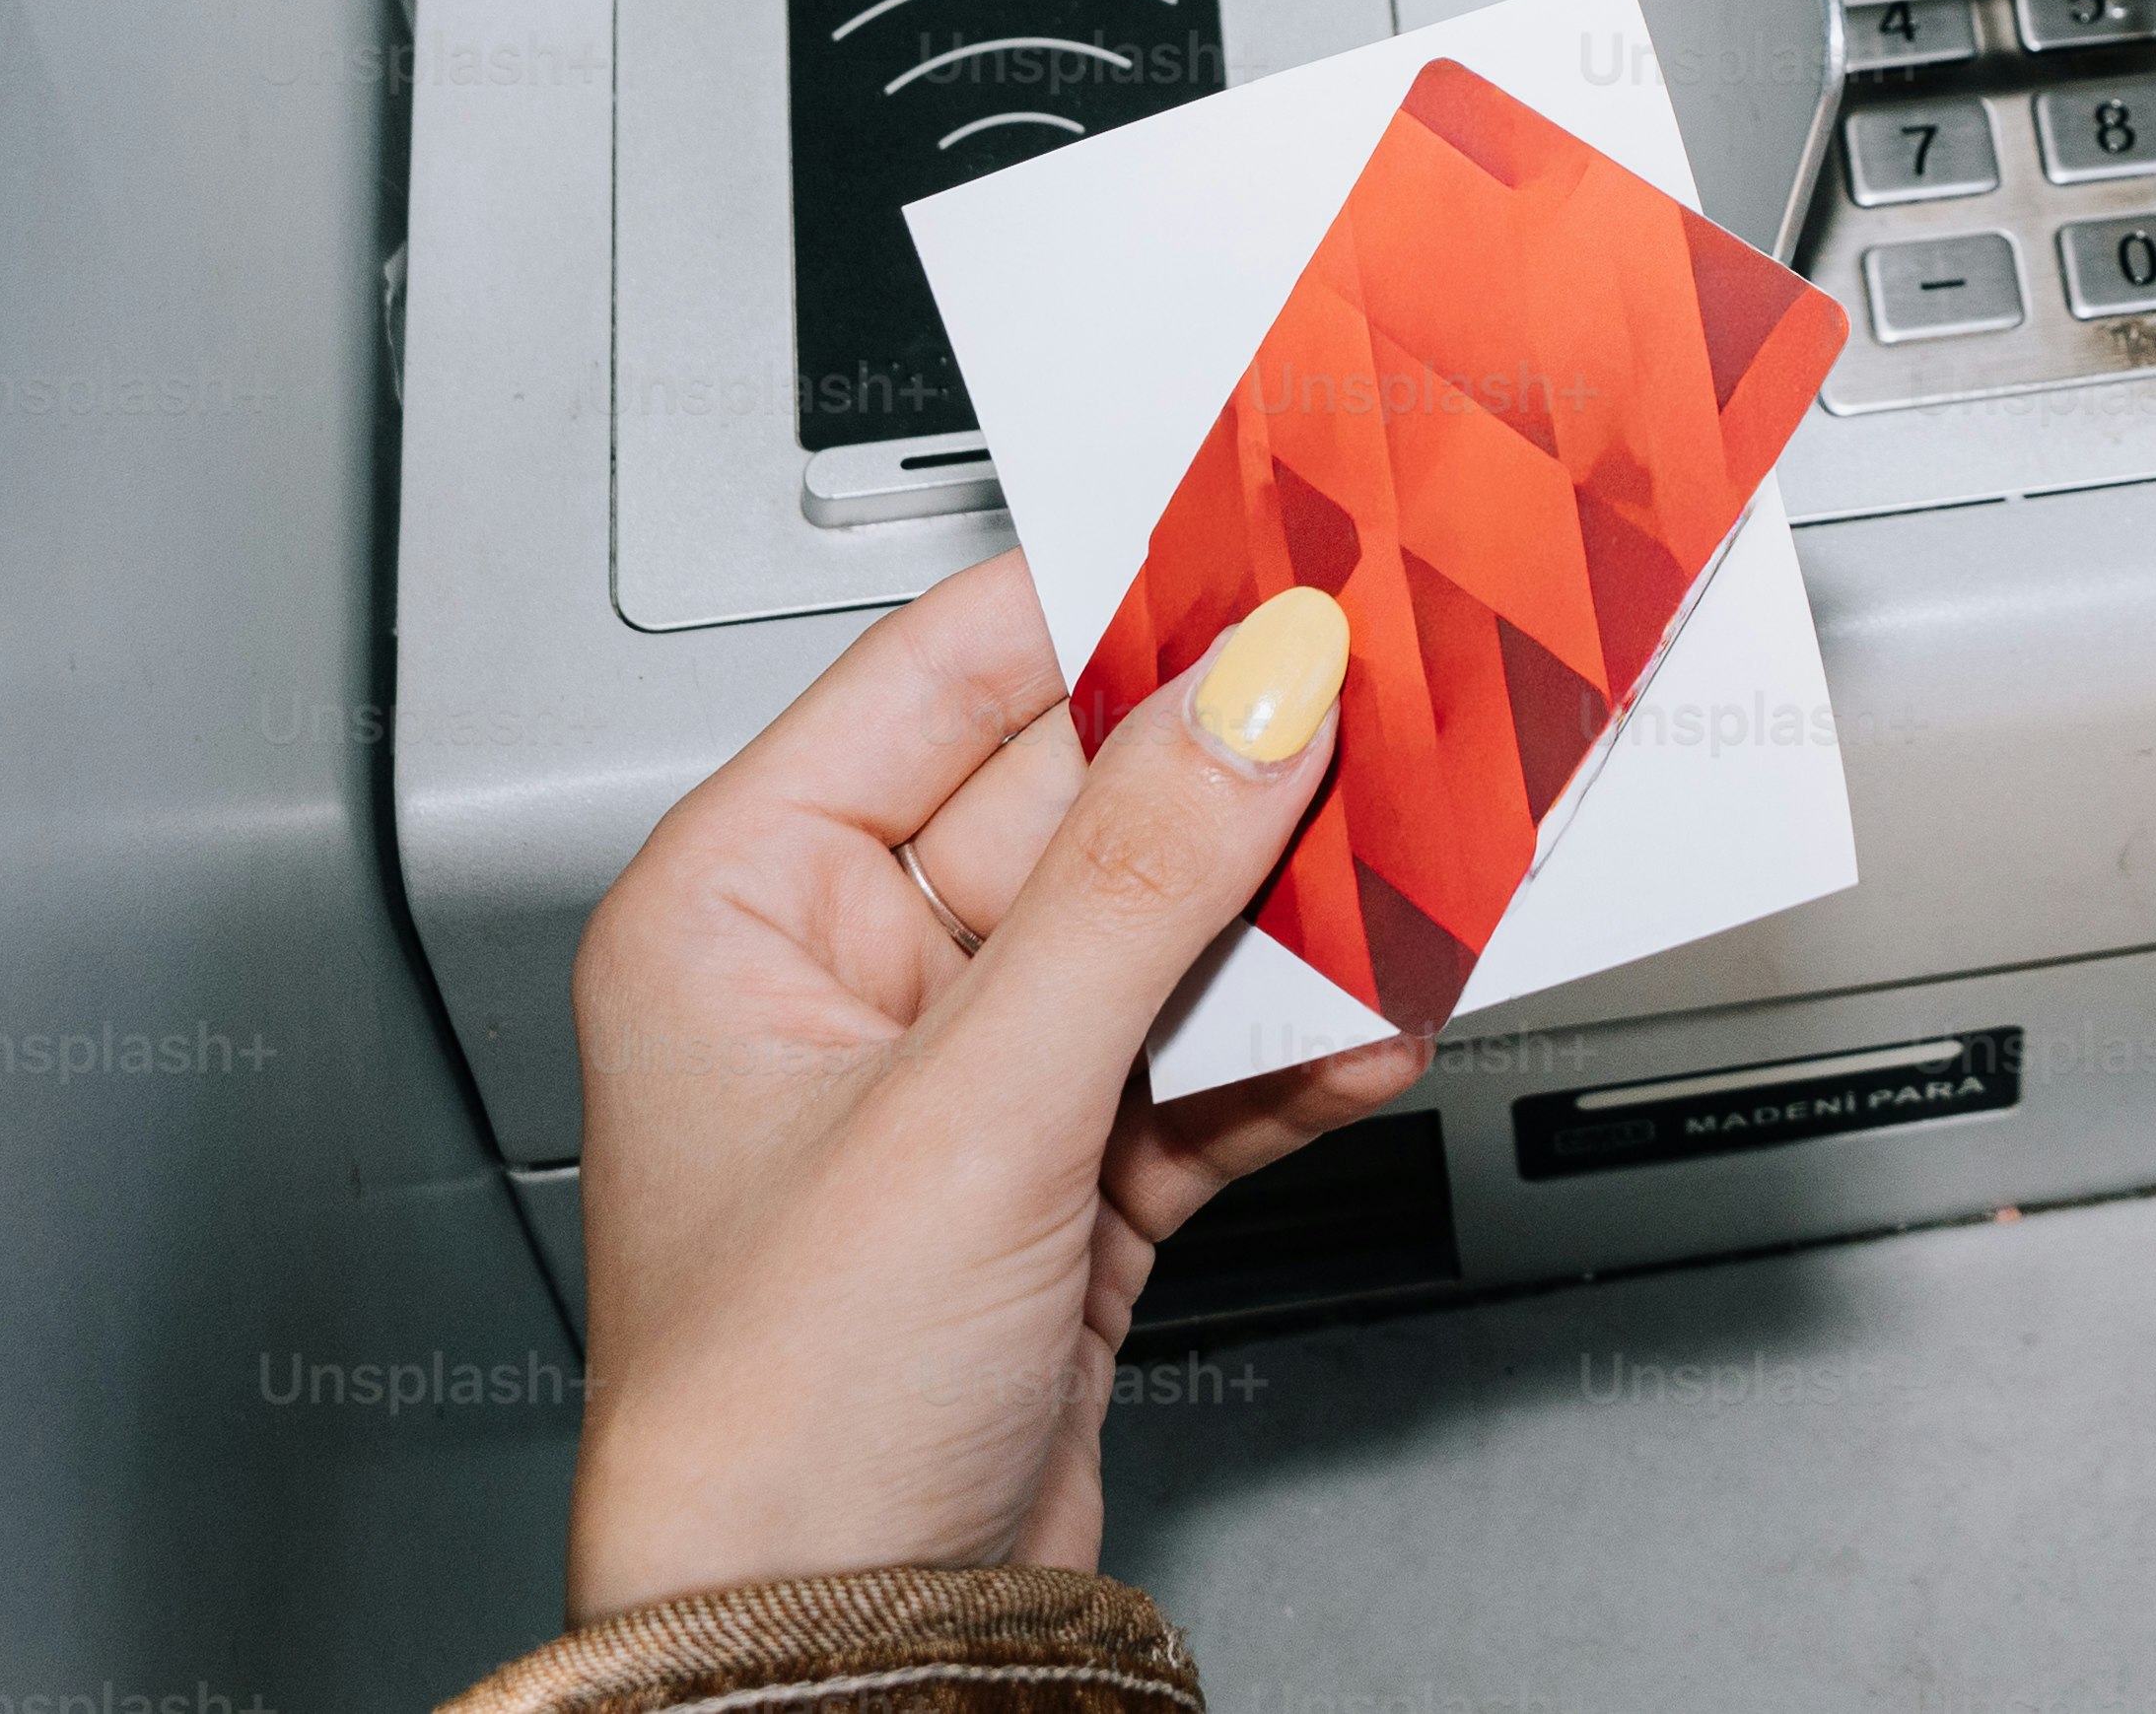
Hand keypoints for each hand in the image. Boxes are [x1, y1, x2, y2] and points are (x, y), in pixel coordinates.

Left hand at [566, 559, 1423, 1614]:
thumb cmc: (769, 1424)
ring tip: (1414, 862)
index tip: (1264, 551)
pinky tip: (1375, 1018)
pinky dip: (1292, 1046)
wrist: (830, 1660)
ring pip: (1159, 930)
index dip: (1113, 604)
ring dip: (1288, 913)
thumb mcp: (968, 1109)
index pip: (945, 675)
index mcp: (741, 905)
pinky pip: (1198, 1061)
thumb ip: (1133, 884)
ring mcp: (960, 1082)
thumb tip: (1252, 695)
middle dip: (1238, 770)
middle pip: (1079, 798)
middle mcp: (843, 977)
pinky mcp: (1058, 1182)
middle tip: (1386, 705)